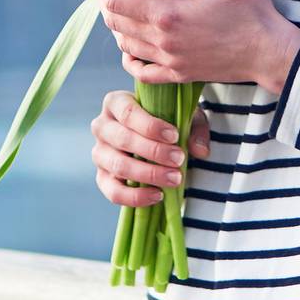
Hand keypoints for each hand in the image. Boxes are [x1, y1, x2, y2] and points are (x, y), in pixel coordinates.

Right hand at [90, 89, 211, 207]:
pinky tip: (158, 195)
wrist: (154, 138)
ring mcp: (99, 153)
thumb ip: (194, 129)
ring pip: (118, 166)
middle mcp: (101, 126)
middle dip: (153, 151)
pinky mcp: (101, 177)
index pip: (128, 113)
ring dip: (148, 174)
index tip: (174, 136)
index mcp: (115, 103)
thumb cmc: (166, 121)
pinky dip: (135, 196)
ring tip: (175, 179)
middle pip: (123, 139)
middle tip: (179, 159)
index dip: (151, 126)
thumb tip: (200, 151)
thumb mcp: (183, 116)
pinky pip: (113, 191)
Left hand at [92, 0, 299, 89]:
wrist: (270, 53)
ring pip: (125, 45)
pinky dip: (130, 59)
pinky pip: (142, 73)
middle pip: (115, 23)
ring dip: (117, 26)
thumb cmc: (251, 12)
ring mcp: (169, 62)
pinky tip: (133, 46)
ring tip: (122, 7)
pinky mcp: (179, 75)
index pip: (117, 1)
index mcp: (168, 15)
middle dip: (106, 1)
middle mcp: (162, 42)